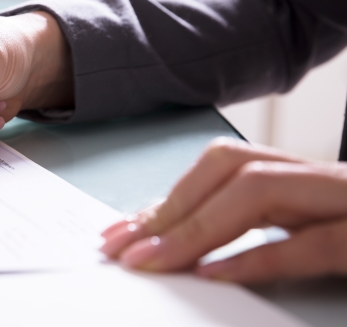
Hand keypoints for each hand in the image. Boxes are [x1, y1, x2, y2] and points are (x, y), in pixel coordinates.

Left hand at [100, 137, 346, 282]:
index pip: (222, 169)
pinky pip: (314, 243)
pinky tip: (215, 274)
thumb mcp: (310, 231)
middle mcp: (323, 179)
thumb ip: (252, 227)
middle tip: (121, 248)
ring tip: (152, 261)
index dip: (167, 199)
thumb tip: (173, 241)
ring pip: (261, 190)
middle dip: (169, 209)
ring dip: (196, 226)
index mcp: (305, 177)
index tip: (120, 232)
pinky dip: (258, 257)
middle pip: (232, 169)